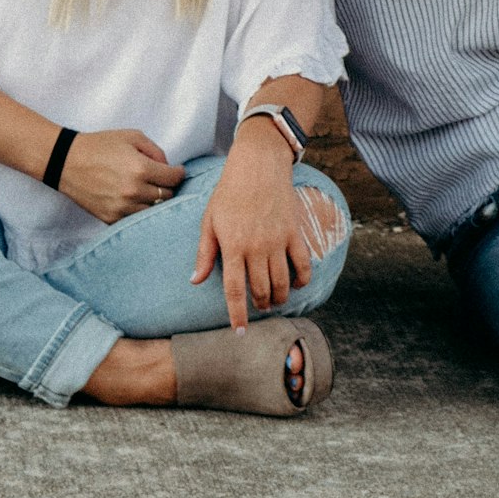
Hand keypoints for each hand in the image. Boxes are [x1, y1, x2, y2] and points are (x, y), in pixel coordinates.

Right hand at [56, 129, 185, 222]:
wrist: (68, 162)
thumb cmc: (101, 145)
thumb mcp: (132, 136)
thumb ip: (156, 151)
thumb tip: (167, 167)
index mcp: (141, 169)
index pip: (173, 179)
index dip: (179, 173)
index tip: (178, 171)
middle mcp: (134, 191)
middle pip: (166, 196)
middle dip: (167, 186)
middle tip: (162, 180)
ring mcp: (122, 208)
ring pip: (153, 211)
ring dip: (155, 201)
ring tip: (149, 190)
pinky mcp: (111, 218)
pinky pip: (135, 218)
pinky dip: (139, 210)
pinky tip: (135, 200)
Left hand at [191, 119, 311, 331]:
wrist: (258, 163)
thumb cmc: (229, 191)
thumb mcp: (209, 220)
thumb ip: (205, 253)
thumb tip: (195, 282)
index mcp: (232, 246)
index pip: (234, 291)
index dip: (237, 315)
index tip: (239, 333)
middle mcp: (256, 247)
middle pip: (261, 290)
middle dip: (259, 306)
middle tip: (258, 308)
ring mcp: (278, 240)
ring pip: (282, 282)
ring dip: (279, 297)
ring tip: (274, 299)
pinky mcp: (294, 231)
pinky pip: (303, 263)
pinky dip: (303, 279)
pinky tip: (297, 284)